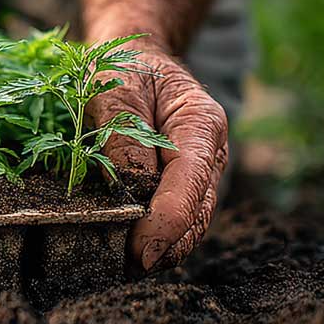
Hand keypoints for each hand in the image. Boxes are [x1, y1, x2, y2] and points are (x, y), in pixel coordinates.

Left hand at [89, 43, 228, 273]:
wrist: (133, 55)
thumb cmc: (123, 67)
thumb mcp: (114, 89)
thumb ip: (123, 136)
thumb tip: (128, 189)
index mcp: (201, 123)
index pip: (190, 183)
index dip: (167, 223)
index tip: (141, 253)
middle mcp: (208, 153)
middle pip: (196, 213)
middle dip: (164, 245)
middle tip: (122, 268)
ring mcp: (197, 173)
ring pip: (188, 223)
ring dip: (158, 247)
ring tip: (118, 265)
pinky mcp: (178, 185)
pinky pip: (171, 218)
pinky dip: (152, 236)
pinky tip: (121, 250)